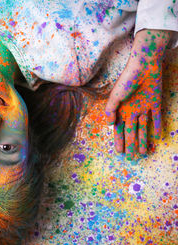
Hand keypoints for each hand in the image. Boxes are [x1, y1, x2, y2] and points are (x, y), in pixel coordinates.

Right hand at [105, 30, 170, 160]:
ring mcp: (143, 107)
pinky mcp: (155, 103)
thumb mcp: (115, 95)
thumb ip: (111, 110)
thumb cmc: (127, 79)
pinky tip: (157, 137)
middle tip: (132, 157)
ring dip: (143, 140)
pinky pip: (156, 118)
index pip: (119, 129)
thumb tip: (109, 124)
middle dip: (131, 144)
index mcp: (120, 109)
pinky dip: (156, 127)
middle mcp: (131, 110)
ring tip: (144, 152)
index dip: (119, 140)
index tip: (119, 152)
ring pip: (143, 128)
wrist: (145, 65)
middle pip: (131, 131)